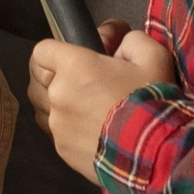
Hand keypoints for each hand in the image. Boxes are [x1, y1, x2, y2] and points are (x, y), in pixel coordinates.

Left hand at [28, 26, 177, 173]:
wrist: (155, 153)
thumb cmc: (151, 102)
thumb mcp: (153, 58)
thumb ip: (131, 40)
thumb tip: (119, 42)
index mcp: (73, 66)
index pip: (41, 51)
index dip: (55, 52)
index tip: (73, 58)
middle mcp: (58, 95)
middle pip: (38, 81)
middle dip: (54, 79)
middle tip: (84, 84)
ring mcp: (57, 126)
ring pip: (45, 110)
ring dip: (60, 106)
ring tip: (87, 109)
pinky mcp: (62, 151)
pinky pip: (57, 134)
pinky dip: (69, 131)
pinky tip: (93, 131)